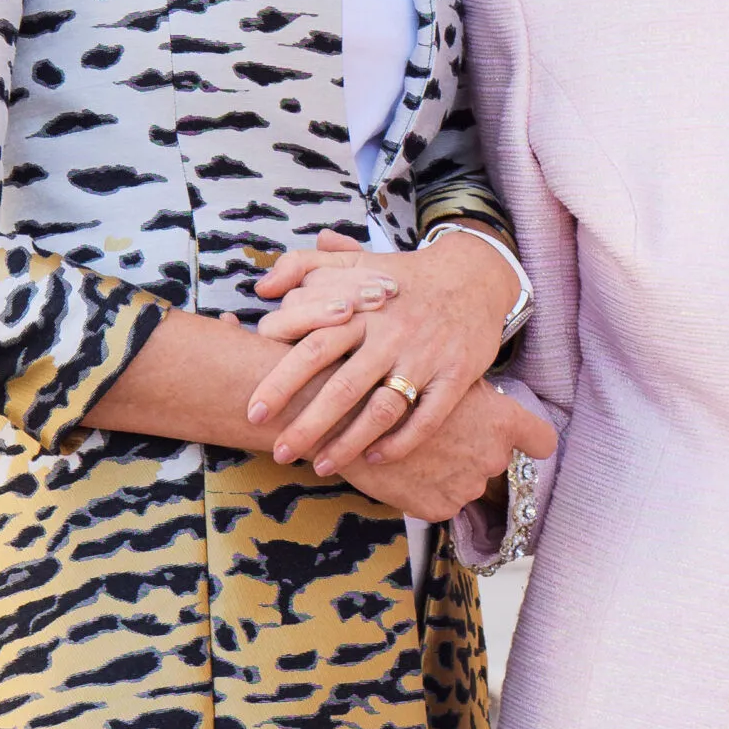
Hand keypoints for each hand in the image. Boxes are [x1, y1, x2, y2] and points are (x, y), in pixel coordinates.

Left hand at [246, 227, 519, 474]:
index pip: (312, 346)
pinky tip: (373, 460)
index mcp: (360, 308)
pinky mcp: (456, 375)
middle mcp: (390, 334)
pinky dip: (399, 443)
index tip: (253, 409)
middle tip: (279, 452)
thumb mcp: (353, 261)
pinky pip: (426, 419)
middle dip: (306, 424)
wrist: (475, 277)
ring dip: (348, 443)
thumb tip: (262, 286)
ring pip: (381, 409)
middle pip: (341, 385)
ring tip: (319, 467)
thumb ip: (303, 267)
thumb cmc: (401, 278)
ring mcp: (424, 356)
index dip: (279, 380)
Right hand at [338, 380, 556, 521]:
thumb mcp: (450, 380)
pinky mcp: (439, 508)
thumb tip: (489, 405)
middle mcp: (492, 457)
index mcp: (501, 422)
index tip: (524, 443)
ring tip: (420, 452)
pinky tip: (409, 470)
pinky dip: (428, 490)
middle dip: (474, 450)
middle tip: (443, 436)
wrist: (351, 416)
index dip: (533, 442)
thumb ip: (479, 399)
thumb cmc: (402, 387)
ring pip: (467, 482)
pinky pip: (443, 502)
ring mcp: (466, 487)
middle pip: (496, 459)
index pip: (542, 440)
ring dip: (451, 472)